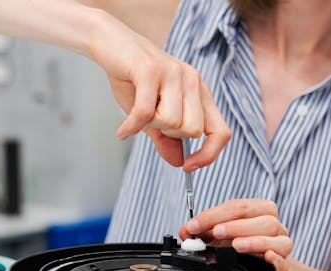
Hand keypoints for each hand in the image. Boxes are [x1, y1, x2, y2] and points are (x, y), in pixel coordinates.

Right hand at [89, 13, 230, 171]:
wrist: (109, 43)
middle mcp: (193, 80)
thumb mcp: (152, 114)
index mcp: (200, 92)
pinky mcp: (151, 70)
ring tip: (137, 113)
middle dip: (169, 135)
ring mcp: (174, 73)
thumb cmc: (132, 79)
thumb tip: (178, 163)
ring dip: (149, 125)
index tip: (188, 167)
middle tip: (152, 122)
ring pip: (171, 122)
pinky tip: (123, 131)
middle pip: (192, 131)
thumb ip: (166, 139)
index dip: (208, 154)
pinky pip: (145, 113)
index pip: (221, 131)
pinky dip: (131, 127)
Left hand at [178, 199, 292, 270]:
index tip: (195, 225)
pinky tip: (267, 258)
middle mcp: (274, 225)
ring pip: (277, 239)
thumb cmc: (243, 243)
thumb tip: (186, 231)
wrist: (263, 265)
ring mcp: (281, 245)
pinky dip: (276, 259)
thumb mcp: (222, 234)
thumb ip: (204, 230)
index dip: (215, 215)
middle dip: (236, 225)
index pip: (239, 207)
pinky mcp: (284, 265)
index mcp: (260, 210)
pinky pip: (285, 262)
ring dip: (255, 241)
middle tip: (216, 232)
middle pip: (262, 219)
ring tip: (237, 245)